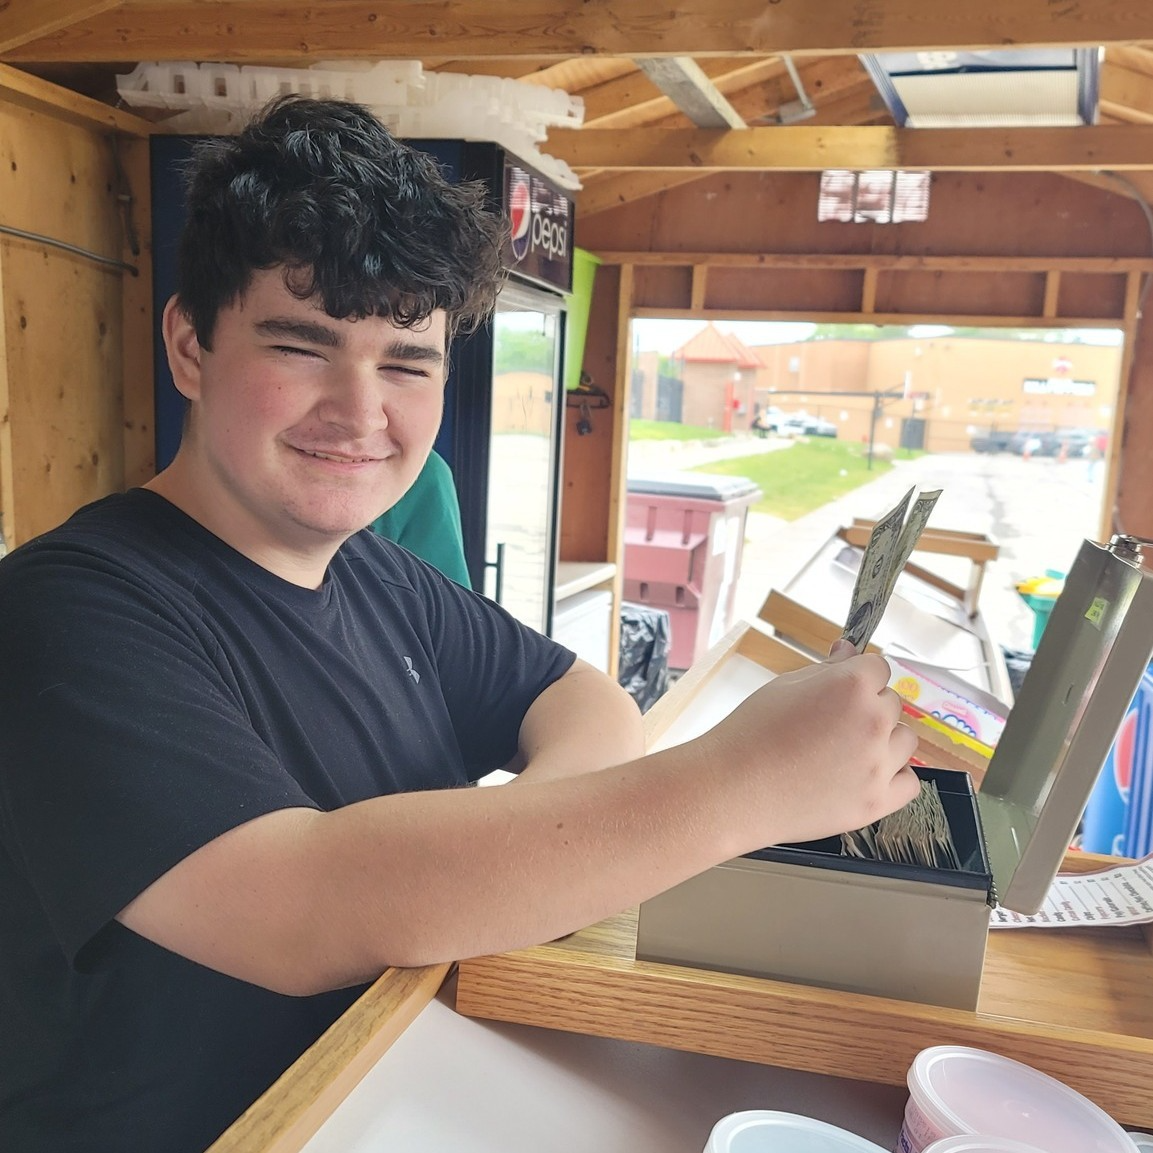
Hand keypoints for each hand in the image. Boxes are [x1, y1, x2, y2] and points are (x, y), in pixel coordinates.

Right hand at [693, 648, 919, 850]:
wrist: (734, 789)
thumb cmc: (752, 732)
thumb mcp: (785, 685)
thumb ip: (826, 669)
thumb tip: (849, 652)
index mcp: (851, 686)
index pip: (879, 667)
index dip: (858, 676)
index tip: (841, 689)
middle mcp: (874, 722)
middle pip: (892, 704)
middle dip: (867, 708)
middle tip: (831, 725)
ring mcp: (879, 765)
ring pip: (904, 741)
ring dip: (883, 741)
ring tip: (845, 752)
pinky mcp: (878, 802)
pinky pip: (909, 782)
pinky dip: (893, 777)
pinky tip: (864, 776)